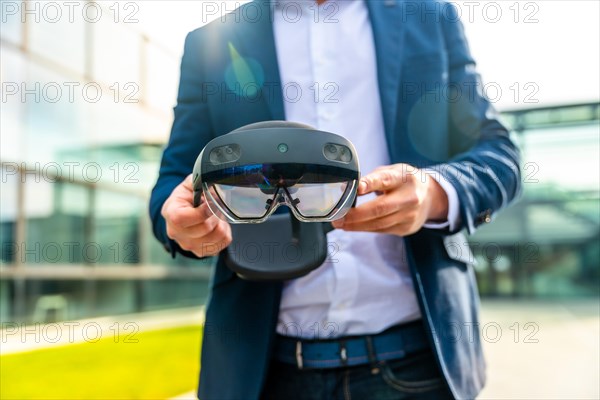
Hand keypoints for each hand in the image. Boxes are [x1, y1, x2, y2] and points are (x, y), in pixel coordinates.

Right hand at [161, 174, 231, 256]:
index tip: (209, 203)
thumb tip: (215, 179)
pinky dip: (225, 234)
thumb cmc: (187, 197)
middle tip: (215, 207)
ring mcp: (188, 245)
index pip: (182, 219)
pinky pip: (222, 245)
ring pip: (216, 238)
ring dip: (221, 224)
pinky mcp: (201, 252)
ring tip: (216, 216)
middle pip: (204, 229)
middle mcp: (176, 233)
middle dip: (215, 215)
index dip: (201, 212)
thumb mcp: (190, 184)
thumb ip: (199, 180)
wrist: (184, 212)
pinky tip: (217, 225)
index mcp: (171, 213)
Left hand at [331, 164, 448, 235]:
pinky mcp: (407, 228)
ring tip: (340, 223)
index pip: (385, 180)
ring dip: (356, 225)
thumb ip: (373, 178)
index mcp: (404, 178)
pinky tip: (354, 226)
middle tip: (337, 216)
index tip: (355, 187)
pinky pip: (382, 230)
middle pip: (380, 208)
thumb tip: (349, 187)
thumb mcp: (392, 172)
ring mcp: (410, 215)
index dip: (370, 183)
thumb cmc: (405, 182)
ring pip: (378, 224)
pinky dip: (365, 228)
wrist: (430, 197)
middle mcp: (409, 197)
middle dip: (355, 215)